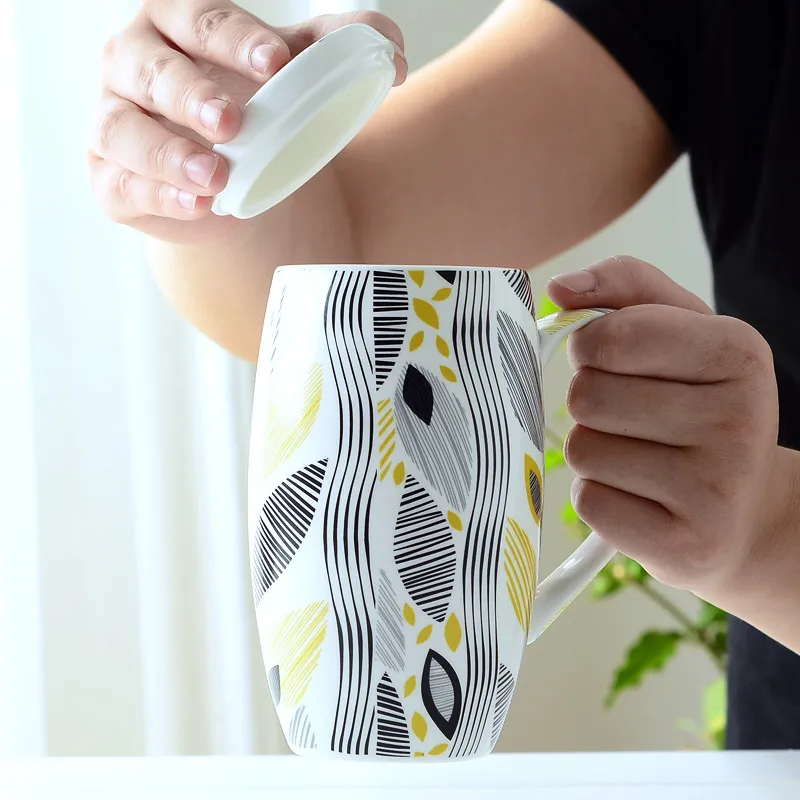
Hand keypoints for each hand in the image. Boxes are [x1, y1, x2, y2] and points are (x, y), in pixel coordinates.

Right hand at [89, 1, 406, 243]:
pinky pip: (124, 185)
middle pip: (148, 69)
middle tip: (232, 121)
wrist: (230, 180)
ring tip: (216, 176)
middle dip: (188, 92)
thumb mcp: (294, 75)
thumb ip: (337, 51)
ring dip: (167, 154)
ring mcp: (116, 122)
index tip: (275, 65)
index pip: (199, 18)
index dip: (234, 38)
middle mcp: (134, 65)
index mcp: (178, 24)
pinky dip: (159, 197)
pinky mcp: (113, 177)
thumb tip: (391, 53)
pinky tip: (199, 207)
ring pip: (121, 130)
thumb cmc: (254, 110)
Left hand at [546, 256, 790, 601]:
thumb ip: (623, 288)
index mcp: (738, 351)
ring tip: (642, 459)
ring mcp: (715, 489)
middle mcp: (738, 420)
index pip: (611, 336)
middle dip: (593, 402)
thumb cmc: (699, 408)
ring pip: (582, 449)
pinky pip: (589, 501)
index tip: (608, 359)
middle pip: (587, 395)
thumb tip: (559, 289)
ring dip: (596, 452)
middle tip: (633, 417)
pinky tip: (641, 496)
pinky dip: (601, 497)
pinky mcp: (684, 546)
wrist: (745, 512)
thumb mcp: (681, 331)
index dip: (590, 348)